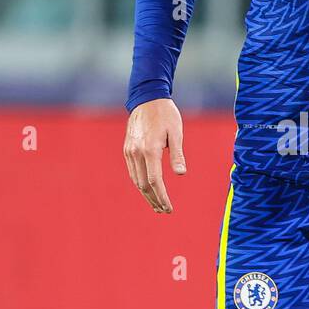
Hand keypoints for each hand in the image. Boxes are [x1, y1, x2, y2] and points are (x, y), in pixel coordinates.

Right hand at [123, 98, 184, 212]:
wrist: (147, 98)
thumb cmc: (166, 114)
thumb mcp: (177, 133)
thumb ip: (178, 154)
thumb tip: (181, 174)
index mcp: (150, 149)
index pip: (154, 181)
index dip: (162, 197)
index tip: (169, 208)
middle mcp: (136, 152)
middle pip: (143, 185)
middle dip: (154, 200)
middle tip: (164, 211)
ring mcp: (129, 151)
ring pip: (136, 180)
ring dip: (146, 195)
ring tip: (156, 205)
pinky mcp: (127, 149)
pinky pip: (132, 172)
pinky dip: (139, 184)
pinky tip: (147, 190)